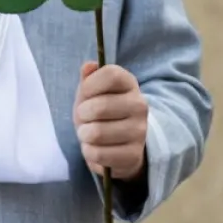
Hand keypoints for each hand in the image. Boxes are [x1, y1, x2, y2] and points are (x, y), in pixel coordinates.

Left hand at [74, 60, 148, 181]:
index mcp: (129, 84)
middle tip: (85, 118)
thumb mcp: (92, 92)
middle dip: (82, 115)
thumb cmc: (101, 112)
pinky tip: (96, 148)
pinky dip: (89, 152)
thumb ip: (88, 77)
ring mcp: (140, 131)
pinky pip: (97, 154)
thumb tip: (88, 67)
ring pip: (96, 133)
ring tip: (89, 134)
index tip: (85, 94)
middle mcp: (140, 105)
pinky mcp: (133, 155)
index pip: (111, 75)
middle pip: (99, 107)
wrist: (119, 142)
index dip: (90, 85)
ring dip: (84, 135)